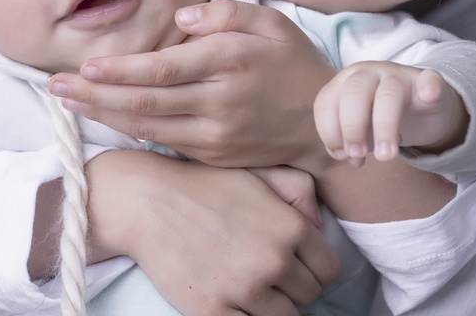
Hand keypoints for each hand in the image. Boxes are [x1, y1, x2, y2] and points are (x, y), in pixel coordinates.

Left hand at [49, 0, 337, 169]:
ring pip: (148, 126)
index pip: (165, 68)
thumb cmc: (294, 64)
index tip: (87, 66)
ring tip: (67, 104)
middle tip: (55, 89)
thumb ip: (226, 13)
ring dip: (103, 115)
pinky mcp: (214, 154)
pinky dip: (130, 130)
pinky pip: (164, 141)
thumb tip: (181, 19)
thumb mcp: (272, 23)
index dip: (122, 71)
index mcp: (232, 62)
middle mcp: (220, 101)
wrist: (323, 125)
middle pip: (146, 101)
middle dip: (95, 95)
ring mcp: (216, 133)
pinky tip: (105, 117)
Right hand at [87, 151, 338, 314]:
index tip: (293, 264)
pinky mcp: (213, 312)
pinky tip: (233, 299)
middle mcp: (272, 259)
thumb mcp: (260, 173)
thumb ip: (301, 192)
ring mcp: (243, 289)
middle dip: (291, 286)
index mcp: (290, 227)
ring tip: (247, 283)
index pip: (328, 270)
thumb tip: (318, 226)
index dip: (312, 267)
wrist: (147, 201)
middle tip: (265, 271)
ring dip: (269, 305)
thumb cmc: (206, 186)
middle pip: (308, 297)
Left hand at [314, 61, 467, 164]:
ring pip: (388, 94)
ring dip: (384, 127)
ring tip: (386, 156)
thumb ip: (347, 145)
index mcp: (345, 83)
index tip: (341, 155)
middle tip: (357, 155)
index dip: (330, 132)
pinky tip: (429, 97)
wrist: (422, 108)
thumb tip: (349, 156)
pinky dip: (429, 88)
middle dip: (351, 128)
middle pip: (354, 94)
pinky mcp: (428, 80)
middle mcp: (369, 73)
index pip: (326, 102)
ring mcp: (400, 74)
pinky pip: (429, 79)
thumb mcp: (360, 132)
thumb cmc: (381, 119)